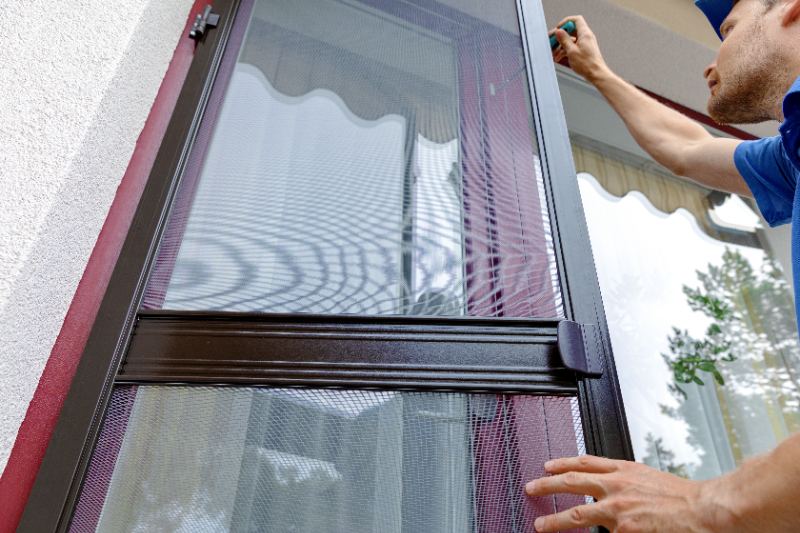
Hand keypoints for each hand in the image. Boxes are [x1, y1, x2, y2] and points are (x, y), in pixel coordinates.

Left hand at [525, 455, 733, 531]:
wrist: (704, 510)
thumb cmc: (683, 497)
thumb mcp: (648, 478)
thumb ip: (625, 481)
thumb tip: (607, 487)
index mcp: (624, 470)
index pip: (584, 462)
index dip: (562, 463)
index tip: (547, 466)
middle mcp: (617, 486)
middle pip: (572, 482)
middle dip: (547, 485)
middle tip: (531, 487)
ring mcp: (618, 509)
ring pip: (577, 513)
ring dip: (555, 520)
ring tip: (540, 524)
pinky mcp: (624, 530)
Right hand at [550, 16, 609, 83]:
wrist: (596, 74)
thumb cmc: (587, 64)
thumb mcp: (571, 51)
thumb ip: (564, 40)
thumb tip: (559, 32)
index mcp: (584, 34)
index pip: (576, 20)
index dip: (565, 22)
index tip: (558, 29)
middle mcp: (585, 37)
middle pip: (571, 30)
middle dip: (560, 36)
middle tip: (552, 41)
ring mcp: (585, 44)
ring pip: (570, 40)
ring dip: (561, 45)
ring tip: (554, 53)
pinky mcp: (583, 50)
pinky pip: (573, 47)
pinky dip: (565, 50)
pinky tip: (559, 57)